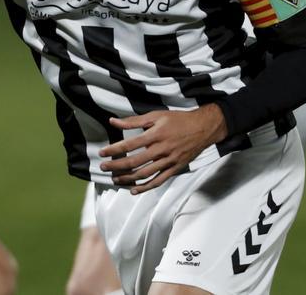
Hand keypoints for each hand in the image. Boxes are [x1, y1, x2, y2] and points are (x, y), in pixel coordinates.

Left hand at [98, 104, 228, 193]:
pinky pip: (158, 181)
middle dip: (116, 166)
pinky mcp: (175, 169)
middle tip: (103, 167)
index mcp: (155, 134)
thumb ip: (133, 121)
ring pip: (144, 174)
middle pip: (134, 162)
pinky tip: (134, 190)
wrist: (203, 128)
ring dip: (127, 179)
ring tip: (115, 179)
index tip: (102, 153)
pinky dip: (145, 187)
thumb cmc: (178, 120)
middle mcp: (161, 149)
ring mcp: (169, 161)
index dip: (114, 150)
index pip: (129, 144)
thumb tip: (113, 121)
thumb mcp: (156, 115)